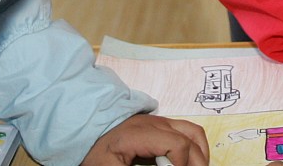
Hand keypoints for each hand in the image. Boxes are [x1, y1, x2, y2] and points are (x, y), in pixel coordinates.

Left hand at [80, 113, 208, 165]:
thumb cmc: (94, 155)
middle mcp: (153, 122)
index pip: (176, 144)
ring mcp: (158, 121)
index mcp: (137, 133)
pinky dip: (194, 147)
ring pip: (193, 132)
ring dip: (200, 153)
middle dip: (196, 162)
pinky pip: (186, 131)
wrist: (83, 134)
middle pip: (190, 138)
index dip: (182, 165)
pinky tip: (189, 162)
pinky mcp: (160, 125)